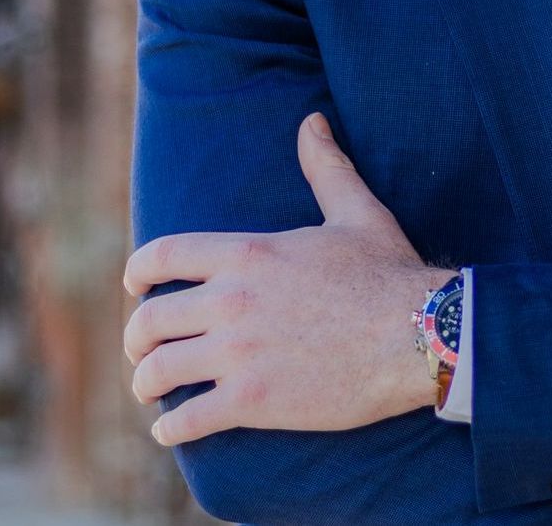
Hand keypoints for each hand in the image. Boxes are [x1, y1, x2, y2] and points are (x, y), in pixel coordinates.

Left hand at [122, 112, 453, 444]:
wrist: (416, 334)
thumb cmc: (387, 272)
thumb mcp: (356, 210)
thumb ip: (325, 166)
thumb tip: (313, 121)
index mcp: (249, 253)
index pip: (163, 254)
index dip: (138, 271)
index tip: (135, 285)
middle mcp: (233, 301)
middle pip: (150, 320)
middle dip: (137, 337)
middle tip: (142, 347)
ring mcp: (239, 354)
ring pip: (158, 372)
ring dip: (146, 383)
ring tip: (152, 389)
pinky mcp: (252, 402)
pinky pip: (186, 421)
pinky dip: (170, 430)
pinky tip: (171, 430)